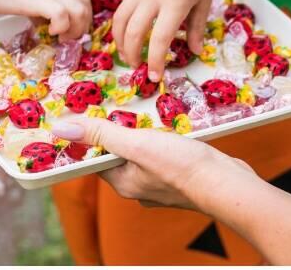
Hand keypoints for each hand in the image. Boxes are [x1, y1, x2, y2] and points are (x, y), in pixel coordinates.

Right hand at [0, 0, 92, 41]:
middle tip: (66, 38)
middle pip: (86, 5)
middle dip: (82, 27)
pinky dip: (62, 28)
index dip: (82, 17)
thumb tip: (50, 23)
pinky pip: (63, 15)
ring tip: (59, 37)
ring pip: (80, 10)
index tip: (70, 30)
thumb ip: (42, 1)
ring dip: (74, 30)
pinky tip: (49, 31)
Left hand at [52, 115, 253, 208]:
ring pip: (141, 150)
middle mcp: (138, 185)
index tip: (87, 110)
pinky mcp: (180, 174)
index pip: (94, 156)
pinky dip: (162, 136)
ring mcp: (160, 182)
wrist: (229, 184)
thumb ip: (100, 134)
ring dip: (141, 130)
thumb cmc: (182, 166)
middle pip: (117, 151)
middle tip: (118, 104)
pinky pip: (162, 152)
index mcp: (122, 182)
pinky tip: (168, 124)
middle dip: (117, 128)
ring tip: (144, 110)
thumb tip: (61, 128)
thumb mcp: (136, 144)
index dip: (88, 134)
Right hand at [111, 0, 221, 80]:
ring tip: (127, 55)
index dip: (155, 61)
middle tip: (138, 68)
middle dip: (132, 55)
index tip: (155, 76)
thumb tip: (193, 51)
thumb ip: (196, 26)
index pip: (158, 39)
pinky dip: (120, 25)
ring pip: (120, 20)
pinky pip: (121, 7)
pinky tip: (127, 33)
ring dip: (120, 41)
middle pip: (133, 32)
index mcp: (175, 2)